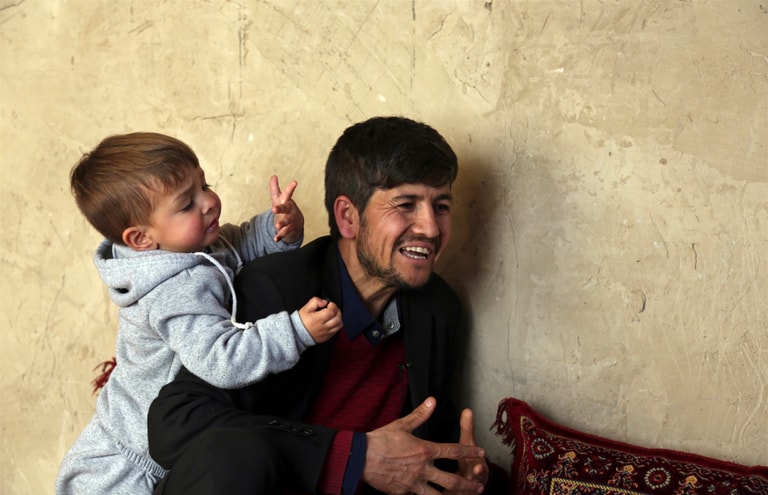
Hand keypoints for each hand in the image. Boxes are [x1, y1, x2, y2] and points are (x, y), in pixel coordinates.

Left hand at [270, 175, 303, 243]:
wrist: (297, 221)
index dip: (290, 188)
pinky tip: (275, 239)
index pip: (288, 193)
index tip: (294, 182)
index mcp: (286, 201)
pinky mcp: (290, 228)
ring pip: (287, 221)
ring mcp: (291, 219)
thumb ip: (275, 188)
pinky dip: (280, 236)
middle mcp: (290, 210)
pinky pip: (285, 232)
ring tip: (277, 226)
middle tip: (274, 209)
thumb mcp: (279, 198)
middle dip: (280, 208)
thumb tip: (273, 176)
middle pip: (286, 208)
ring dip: (282, 223)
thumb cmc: (286, 207)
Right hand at [298, 297, 341, 342]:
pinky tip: (331, 322)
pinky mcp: (327, 337)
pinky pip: (336, 331)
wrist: (297, 334)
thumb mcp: (306, 308)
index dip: (333, 305)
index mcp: (318, 319)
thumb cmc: (301, 321)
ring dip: (338, 318)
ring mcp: (326, 333)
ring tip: (333, 315)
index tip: (330, 304)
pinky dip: (336, 325)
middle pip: (338, 318)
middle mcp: (323, 327)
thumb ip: (315, 301)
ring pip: (339, 325)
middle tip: (333, 308)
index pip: (332, 311)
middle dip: (337, 311)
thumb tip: (324, 302)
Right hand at [363, 398, 485, 494]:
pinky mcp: (403, 492)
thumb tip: (432, 400)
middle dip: (467, 484)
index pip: (453, 451)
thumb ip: (420, 414)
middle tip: (479, 488)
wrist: (361, 458)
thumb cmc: (380, 440)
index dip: (469, 452)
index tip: (481, 453)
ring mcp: (413, 483)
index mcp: (424, 450)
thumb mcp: (402, 425)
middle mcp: (422, 468)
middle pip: (451, 480)